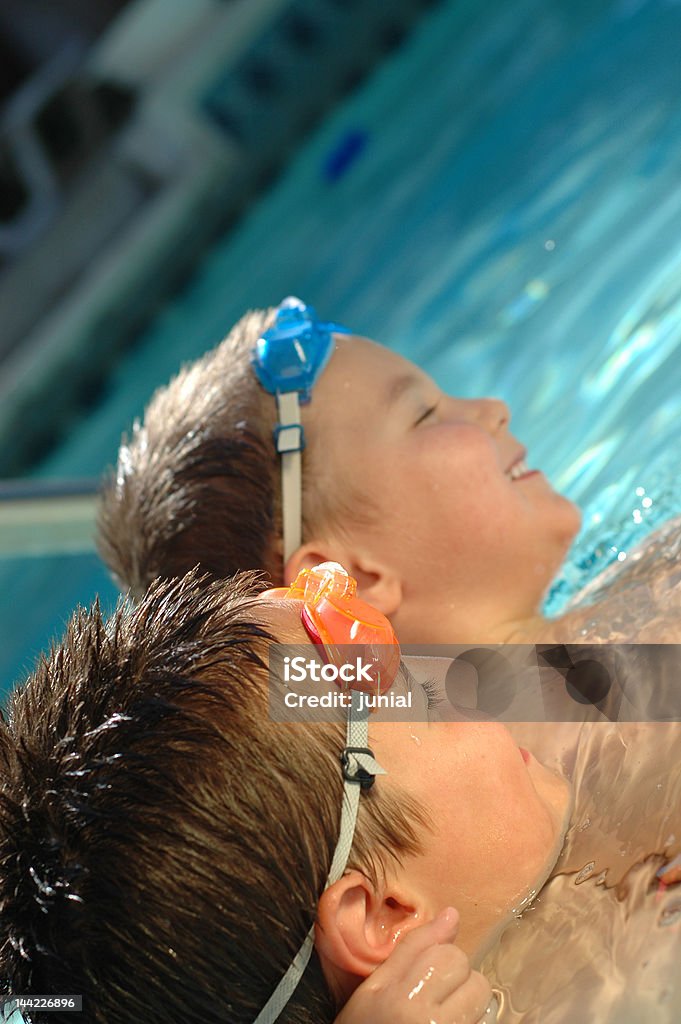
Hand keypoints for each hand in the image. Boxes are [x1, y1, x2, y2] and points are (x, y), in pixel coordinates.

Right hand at [334, 907, 493, 1023]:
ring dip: (467, 998)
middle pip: (465, 969)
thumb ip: (412, 950)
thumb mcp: (373, 989)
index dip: (439, 953)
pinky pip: (479, 1020)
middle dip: (455, 974)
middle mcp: (425, 1019)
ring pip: (480, 995)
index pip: (442, 952)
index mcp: (395, 995)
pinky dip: (469, 1020)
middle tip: (433, 993)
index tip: (427, 969)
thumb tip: (452, 914)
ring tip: (442, 1012)